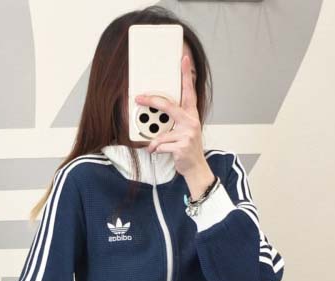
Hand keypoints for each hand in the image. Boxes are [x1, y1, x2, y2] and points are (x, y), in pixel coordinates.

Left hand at [135, 54, 210, 179]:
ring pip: (161, 133)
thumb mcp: (183, 130)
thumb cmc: (186, 147)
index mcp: (191, 114)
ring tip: (153, 146)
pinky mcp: (182, 146)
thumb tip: (154, 113)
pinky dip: (156, 149)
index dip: (186, 75)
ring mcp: (187, 133)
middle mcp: (191, 121)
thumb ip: (173, 120)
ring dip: (154, 141)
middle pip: (168, 106)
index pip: (189, 91)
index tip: (183, 59)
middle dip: (152, 101)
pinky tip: (158, 152)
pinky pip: (160, 145)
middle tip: (139, 98)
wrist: (195, 167)